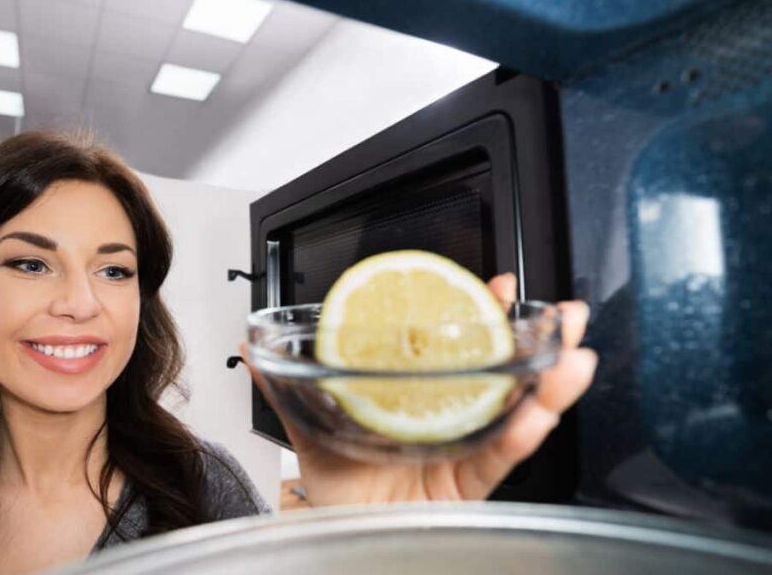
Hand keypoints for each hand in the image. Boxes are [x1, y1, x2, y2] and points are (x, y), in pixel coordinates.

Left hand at [240, 273, 596, 505]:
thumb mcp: (312, 427)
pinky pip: (496, 461)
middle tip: (566, 316)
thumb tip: (250, 349)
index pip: (460, 351)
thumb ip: (285, 387)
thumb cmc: (336, 488)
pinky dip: (519, 436)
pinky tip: (537, 413)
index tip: (499, 287)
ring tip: (572, 357)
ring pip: (516, 417)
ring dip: (549, 386)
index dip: (483, 318)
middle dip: (539, 345)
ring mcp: (462, 455)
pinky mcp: (465, 489)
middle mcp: (449, 423)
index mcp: (419, 401)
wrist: (334, 536)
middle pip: (503, 378)